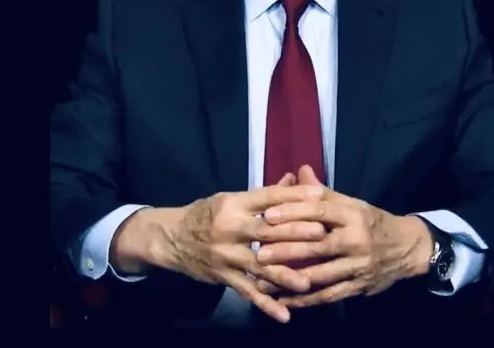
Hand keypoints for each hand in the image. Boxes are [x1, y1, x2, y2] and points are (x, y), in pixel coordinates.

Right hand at [124, 177, 325, 322]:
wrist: (171, 237)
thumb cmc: (207, 214)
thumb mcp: (232, 198)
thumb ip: (265, 194)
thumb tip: (294, 179)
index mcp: (235, 203)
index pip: (268, 198)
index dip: (293, 196)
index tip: (318, 196)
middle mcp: (230, 228)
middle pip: (267, 230)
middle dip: (295, 233)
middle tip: (322, 235)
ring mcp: (226, 255)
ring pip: (258, 265)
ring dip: (284, 274)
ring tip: (307, 282)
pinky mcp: (223, 277)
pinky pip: (246, 292)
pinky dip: (265, 304)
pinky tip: (284, 315)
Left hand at [254, 165, 433, 307]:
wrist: (406, 247)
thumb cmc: (370, 221)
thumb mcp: (350, 203)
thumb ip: (322, 192)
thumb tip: (300, 170)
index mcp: (352, 213)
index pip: (319, 211)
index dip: (292, 213)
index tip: (267, 216)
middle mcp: (356, 238)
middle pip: (317, 245)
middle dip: (286, 249)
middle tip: (259, 252)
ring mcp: (358, 265)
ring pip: (320, 273)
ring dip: (290, 278)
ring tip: (263, 280)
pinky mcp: (358, 286)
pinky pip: (329, 295)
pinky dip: (306, 299)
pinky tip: (285, 300)